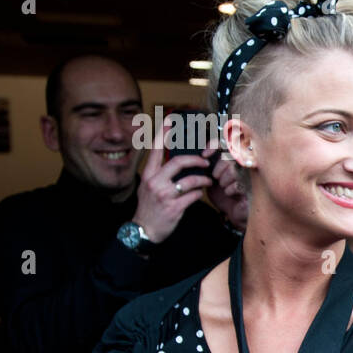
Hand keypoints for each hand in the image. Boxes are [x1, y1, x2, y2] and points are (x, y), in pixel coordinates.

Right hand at [132, 122, 212, 243]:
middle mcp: (154, 182)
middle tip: (205, 161)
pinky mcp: (173, 207)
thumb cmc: (149, 207)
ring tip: (208, 181)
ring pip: (190, 180)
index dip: (163, 134)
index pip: (156, 150)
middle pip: (179, 162)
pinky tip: (200, 194)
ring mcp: (164, 195)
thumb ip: (159, 174)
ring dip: (203, 180)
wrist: (144, 231)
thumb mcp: (148, 187)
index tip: (170, 121)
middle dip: (196, 160)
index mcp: (148, 174)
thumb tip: (177, 162)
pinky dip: (199, 194)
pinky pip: (193, 196)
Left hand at [204, 143, 247, 231]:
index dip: (213, 145)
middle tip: (215, 177)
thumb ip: (205, 166)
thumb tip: (195, 155)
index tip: (204, 155)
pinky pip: (238, 184)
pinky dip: (229, 189)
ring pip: (233, 171)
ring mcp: (248, 175)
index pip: (224, 143)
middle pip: (229, 157)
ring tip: (223, 186)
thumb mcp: (210, 178)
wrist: (232, 212)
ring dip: (224, 180)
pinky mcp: (251, 187)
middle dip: (218, 168)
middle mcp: (242, 164)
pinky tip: (228, 193)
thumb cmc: (221, 194)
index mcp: (231, 159)